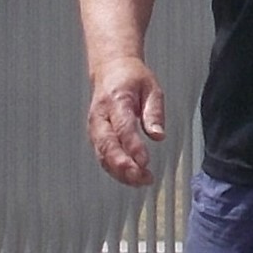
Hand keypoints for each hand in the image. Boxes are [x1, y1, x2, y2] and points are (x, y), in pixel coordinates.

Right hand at [87, 57, 166, 187]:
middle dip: (123, 165)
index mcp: (115, 101)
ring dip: (120, 172)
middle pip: (107, 145)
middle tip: (142, 177)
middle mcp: (100, 117)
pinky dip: (115, 170)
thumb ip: (154, 112)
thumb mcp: (151, 87)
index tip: (145, 161)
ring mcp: (94, 128)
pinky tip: (131, 178)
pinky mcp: (95, 136)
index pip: (123, 127)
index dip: (133, 146)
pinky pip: (102, 156)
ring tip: (141, 182)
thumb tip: (158, 136)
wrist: (110, 70)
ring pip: (102, 155)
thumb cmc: (133, 79)